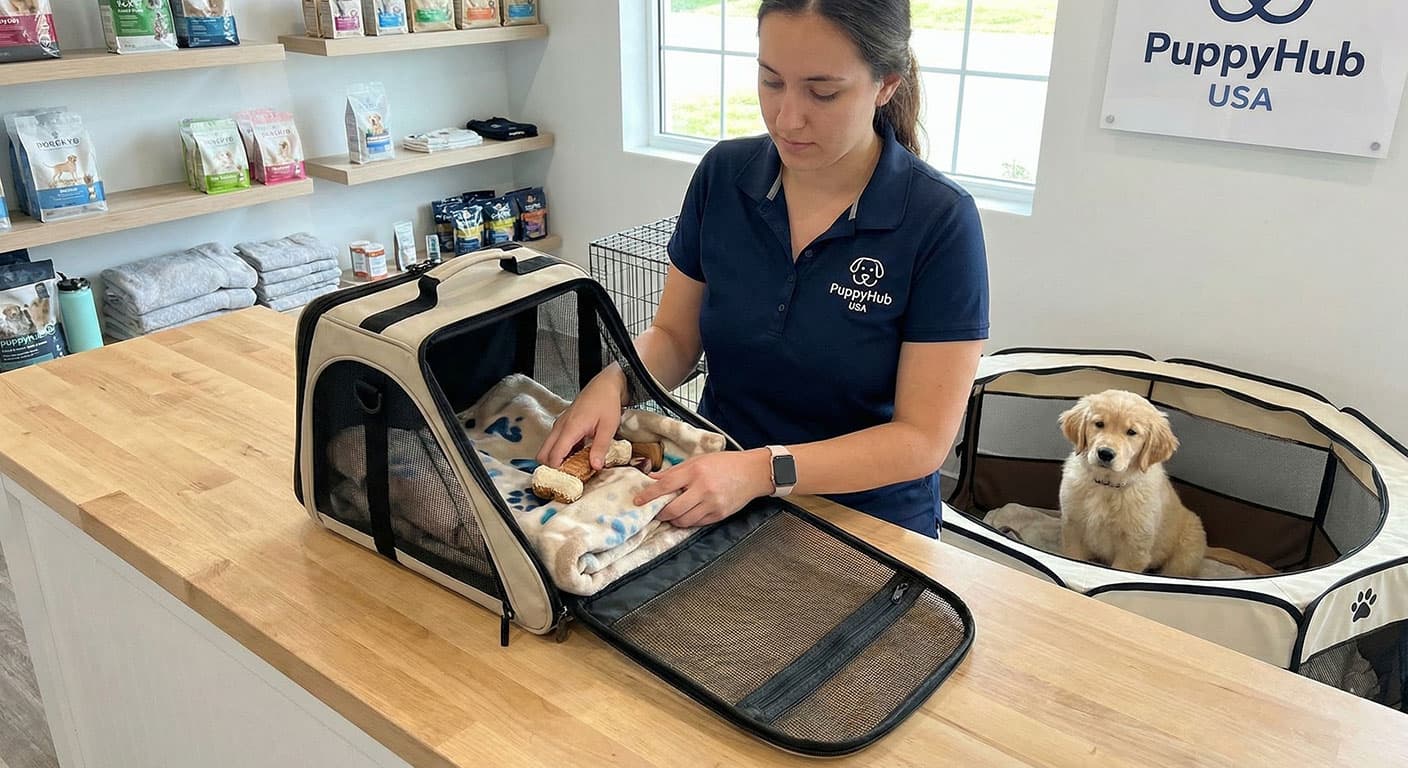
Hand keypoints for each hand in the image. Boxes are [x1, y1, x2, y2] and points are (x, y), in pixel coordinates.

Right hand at [536, 367, 627, 470]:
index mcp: (570, 428)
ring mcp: (560, 425)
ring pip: (547, 448)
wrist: (605, 384)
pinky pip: (555, 442)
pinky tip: (575, 457)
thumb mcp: (609, 427)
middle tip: (566, 478)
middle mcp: (560, 427)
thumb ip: (600, 447)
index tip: (567, 482)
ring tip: (572, 470)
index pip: (554, 456)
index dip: (557, 471)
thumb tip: (595, 467)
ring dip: (555, 460)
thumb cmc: (607, 403)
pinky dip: (560, 452)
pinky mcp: (563, 424)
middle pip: (543, 454)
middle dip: (550, 468)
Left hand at [633, 449, 773, 527]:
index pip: (666, 485)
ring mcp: (712, 503)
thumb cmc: (724, 463)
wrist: (752, 472)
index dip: (649, 495)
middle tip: (655, 512)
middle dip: (661, 513)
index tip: (638, 501)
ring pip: (684, 520)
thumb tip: (653, 478)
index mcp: (695, 471)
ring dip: (673, 520)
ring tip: (670, 515)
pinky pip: (697, 523)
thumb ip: (675, 471)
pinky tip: (686, 516)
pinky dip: (688, 522)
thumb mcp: (698, 460)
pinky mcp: (719, 514)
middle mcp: (703, 488)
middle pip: (673, 509)